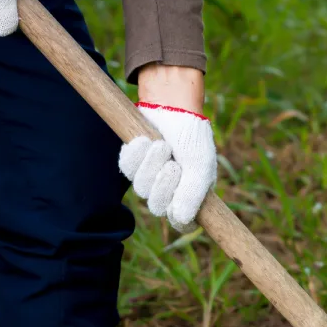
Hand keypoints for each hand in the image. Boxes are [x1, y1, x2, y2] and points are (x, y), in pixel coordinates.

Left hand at [119, 66, 215, 229]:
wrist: (172, 105)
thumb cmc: (191, 135)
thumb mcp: (200, 164)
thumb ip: (193, 192)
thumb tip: (180, 218)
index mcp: (189, 195)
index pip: (181, 222)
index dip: (178, 210)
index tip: (180, 189)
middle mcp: (168, 192)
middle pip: (156, 207)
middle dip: (163, 182)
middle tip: (173, 163)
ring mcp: (148, 179)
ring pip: (140, 188)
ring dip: (150, 164)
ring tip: (161, 145)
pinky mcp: (132, 164)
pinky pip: (126, 169)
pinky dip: (135, 154)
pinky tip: (145, 140)